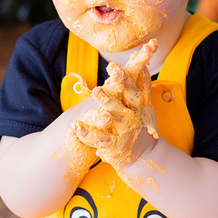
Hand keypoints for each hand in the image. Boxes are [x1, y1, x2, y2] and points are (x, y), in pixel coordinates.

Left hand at [70, 39, 158, 169]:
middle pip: (127, 101)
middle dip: (119, 88)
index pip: (134, 88)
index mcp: (138, 105)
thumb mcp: (140, 104)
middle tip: (106, 75)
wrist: (141, 154)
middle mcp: (133, 117)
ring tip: (96, 91)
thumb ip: (139, 84)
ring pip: (114, 118)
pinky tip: (75, 125)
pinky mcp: (113, 145)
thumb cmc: (135, 122)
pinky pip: (99, 138)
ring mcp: (123, 131)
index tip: (113, 66)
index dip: (125, 77)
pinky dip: (86, 132)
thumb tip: (142, 62)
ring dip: (106, 104)